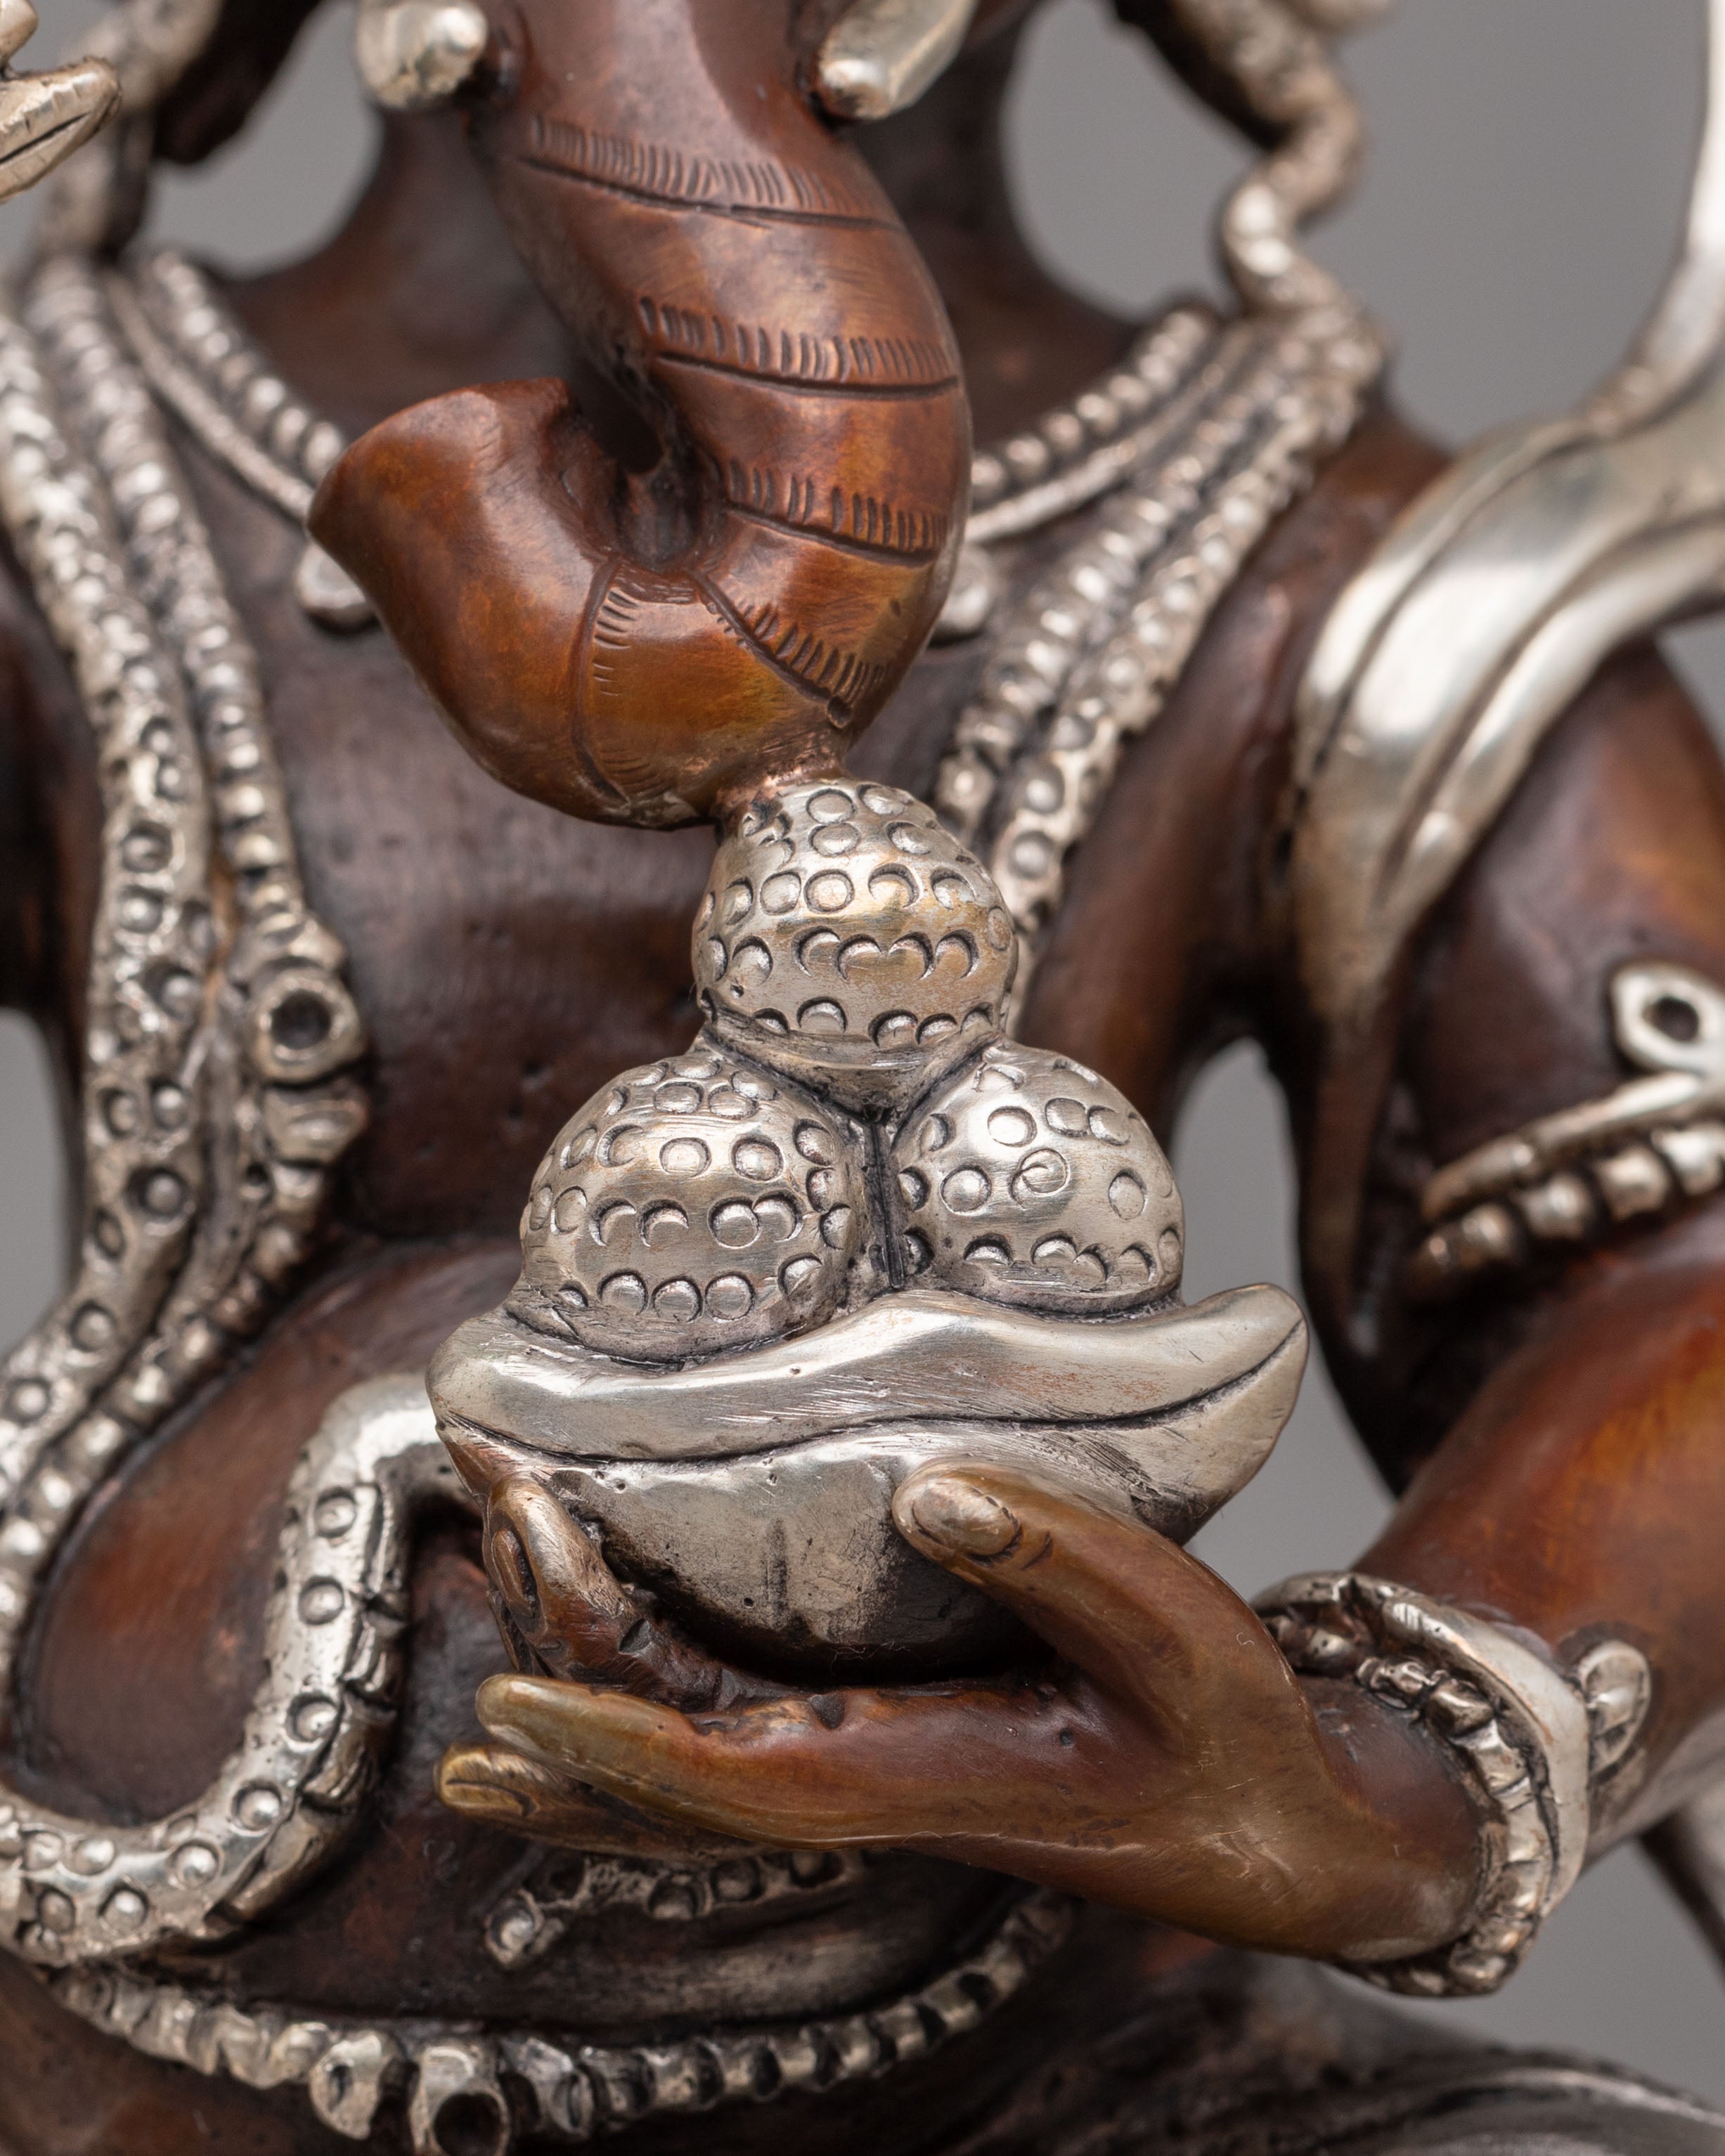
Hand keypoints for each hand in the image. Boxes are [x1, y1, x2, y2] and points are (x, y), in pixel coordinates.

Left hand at [444, 1465, 1483, 1963]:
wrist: (1270, 1824)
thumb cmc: (1227, 1737)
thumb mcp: (1176, 1637)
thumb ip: (1059, 1561)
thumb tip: (925, 1486)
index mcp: (907, 1782)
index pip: (716, 1785)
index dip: (605, 1741)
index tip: (507, 1694)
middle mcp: (849, 1784)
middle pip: (650, 1753)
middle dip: (551, 1643)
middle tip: (488, 1489)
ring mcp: (846, 1763)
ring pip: (663, 1737)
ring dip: (570, 1650)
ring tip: (497, 1533)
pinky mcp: (864, 1729)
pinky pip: (704, 1718)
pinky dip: (622, 1674)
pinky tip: (567, 1642)